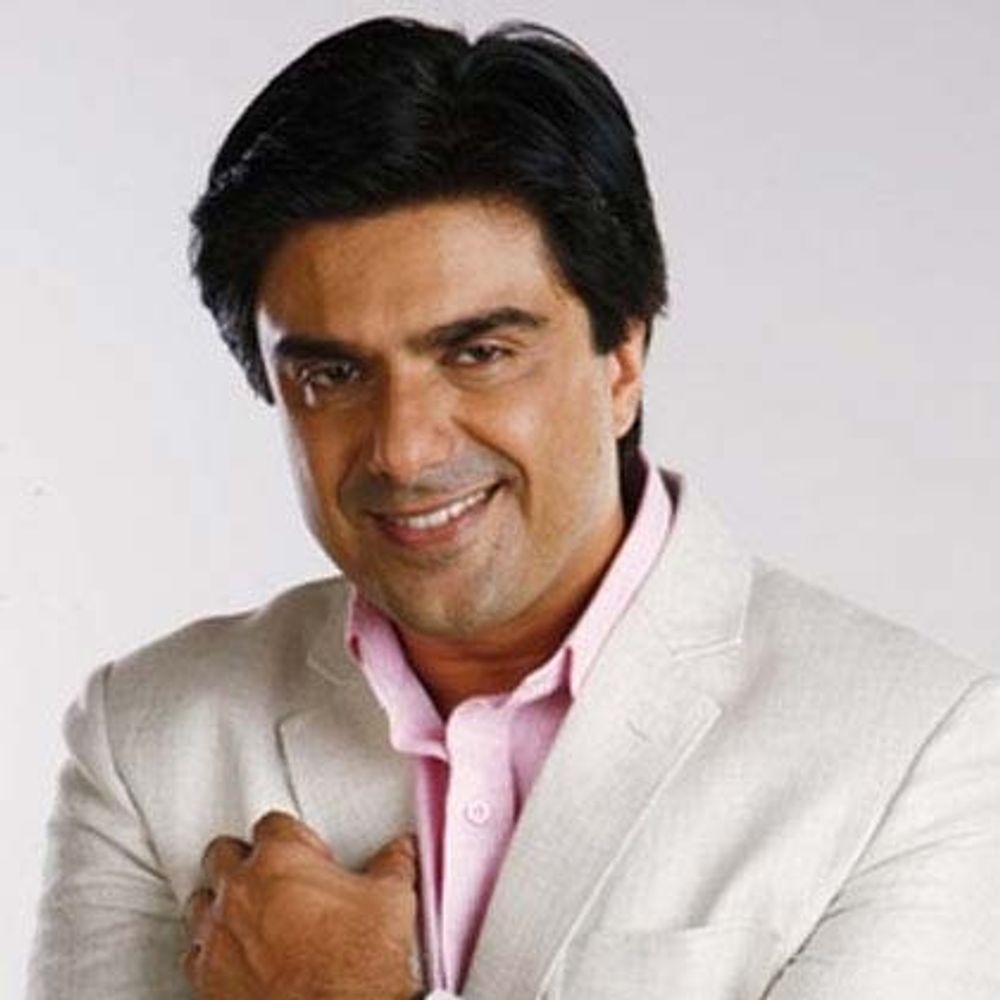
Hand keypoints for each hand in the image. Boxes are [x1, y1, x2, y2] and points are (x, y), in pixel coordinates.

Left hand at [182, 810, 419, 998]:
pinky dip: (213, 952)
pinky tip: (238, 958)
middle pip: (223, 853)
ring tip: (252, 916)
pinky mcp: (207, 983)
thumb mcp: (391, 898)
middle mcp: (239, 893)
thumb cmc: (361, 964)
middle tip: (274, 877)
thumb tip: (400, 851)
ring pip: (200, 902)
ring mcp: (217, 939)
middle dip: (246, 860)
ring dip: (222, 904)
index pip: (272, 824)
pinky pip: (194, 954)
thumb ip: (392, 862)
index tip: (309, 853)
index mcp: (279, 860)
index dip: (294, 836)